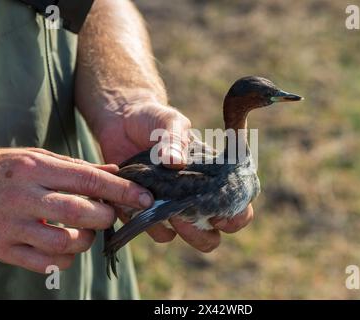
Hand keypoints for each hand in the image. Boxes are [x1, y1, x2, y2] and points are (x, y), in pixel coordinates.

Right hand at [0, 148, 153, 272]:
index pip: (88, 180)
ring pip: (65, 243)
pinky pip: (45, 264)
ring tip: (84, 231)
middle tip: (107, 214)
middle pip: (80, 213)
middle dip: (105, 217)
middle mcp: (24, 196)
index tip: (144, 198)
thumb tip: (114, 172)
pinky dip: (65, 259)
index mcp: (35, 169)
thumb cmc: (5, 169)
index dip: (121, 191)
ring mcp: (11, 226)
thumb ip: (77, 167)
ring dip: (86, 240)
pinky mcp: (3, 249)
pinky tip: (64, 245)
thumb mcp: (38, 157)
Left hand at [94, 91, 253, 251]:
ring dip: (175, 231)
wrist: (122, 120)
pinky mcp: (144, 211)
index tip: (218, 213)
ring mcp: (171, 207)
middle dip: (201, 234)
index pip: (238, 206)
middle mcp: (195, 198)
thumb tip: (175, 163)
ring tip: (158, 207)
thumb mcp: (170, 122)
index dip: (235, 217)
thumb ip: (175, 139)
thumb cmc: (156, 119)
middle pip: (212, 236)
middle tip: (183, 216)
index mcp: (213, 178)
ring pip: (183, 237)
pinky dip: (145, 222)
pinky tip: (135, 201)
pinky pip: (152, 229)